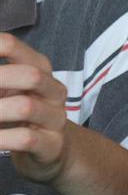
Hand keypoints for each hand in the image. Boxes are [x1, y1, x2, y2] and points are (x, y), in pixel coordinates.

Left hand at [0, 33, 69, 182]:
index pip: (11, 45)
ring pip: (26, 107)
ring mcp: (55, 118)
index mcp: (38, 69)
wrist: (52, 149)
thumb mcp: (6, 89)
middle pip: (31, 74)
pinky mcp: (52, 144)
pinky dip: (0, 138)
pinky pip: (25, 138)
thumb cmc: (19, 114)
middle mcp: (53, 91)